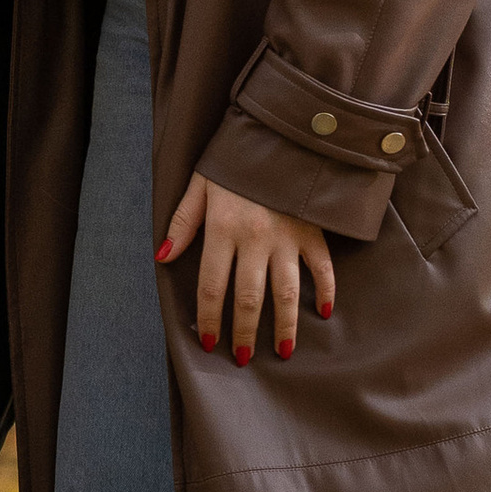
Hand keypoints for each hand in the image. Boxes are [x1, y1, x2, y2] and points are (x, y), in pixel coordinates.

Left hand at [159, 172, 334, 363]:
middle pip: (249, 298)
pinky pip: (322, 268)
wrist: (280, 133)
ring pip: (287, 293)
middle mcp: (255, 239)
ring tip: (282, 352)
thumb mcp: (200, 184)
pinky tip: (324, 313)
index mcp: (223, 229)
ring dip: (285, 326)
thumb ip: (183, 222)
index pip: (213, 287)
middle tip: (242, 358)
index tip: (209, 342)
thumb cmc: (234, 161)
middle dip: (245, 332)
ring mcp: (287, 237)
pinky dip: (327, 291)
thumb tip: (163, 257)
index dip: (210, 318)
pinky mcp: (312, 231)